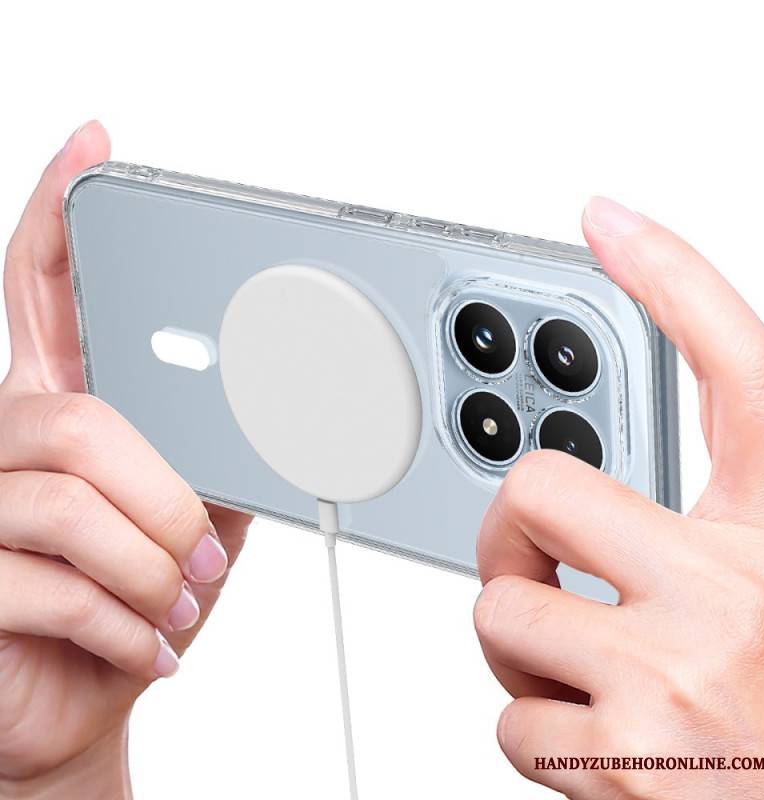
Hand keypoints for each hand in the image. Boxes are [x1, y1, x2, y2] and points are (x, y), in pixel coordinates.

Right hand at [0, 123, 250, 797]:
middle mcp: (5, 440)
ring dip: (154, 563)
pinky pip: (52, 581)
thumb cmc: (146, 597)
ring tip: (180, 602)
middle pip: (80, 413)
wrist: (92, 694)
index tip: (94, 148)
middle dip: (165, 494)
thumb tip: (283, 407)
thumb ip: (215, 455)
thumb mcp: (199, 514)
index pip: (44, 288)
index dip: (60, 211)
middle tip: (202, 552)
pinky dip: (127, 623)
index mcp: (63, 408)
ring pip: (68, 492)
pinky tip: (148, 643)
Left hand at [474, 197, 763, 798]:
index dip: (675, 276)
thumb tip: (570, 513)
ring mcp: (677, 672)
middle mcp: (734, 592)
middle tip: (541, 576)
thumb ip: (687, 543)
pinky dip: (533, 735)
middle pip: (539, 484)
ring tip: (588, 686)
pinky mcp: (626, 755)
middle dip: (509, 535)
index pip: (738, 371)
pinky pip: (509, 718)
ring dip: (520, 653)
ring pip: (499, 609)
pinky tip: (600, 752)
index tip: (609, 218)